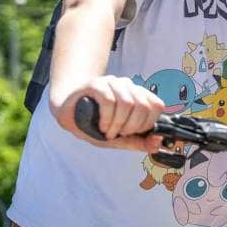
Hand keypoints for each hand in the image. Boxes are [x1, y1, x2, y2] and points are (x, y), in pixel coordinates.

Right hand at [50, 75, 164, 152]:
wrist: (68, 111)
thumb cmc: (96, 123)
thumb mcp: (120, 137)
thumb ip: (140, 142)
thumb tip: (158, 144)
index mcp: (138, 95)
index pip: (157, 106)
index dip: (147, 124)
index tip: (133, 133)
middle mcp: (128, 86)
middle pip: (143, 106)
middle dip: (131, 127)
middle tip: (118, 134)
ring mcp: (112, 82)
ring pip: (127, 103)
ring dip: (118, 124)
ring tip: (108, 132)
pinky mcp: (96, 84)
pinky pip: (109, 101)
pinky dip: (107, 119)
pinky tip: (101, 126)